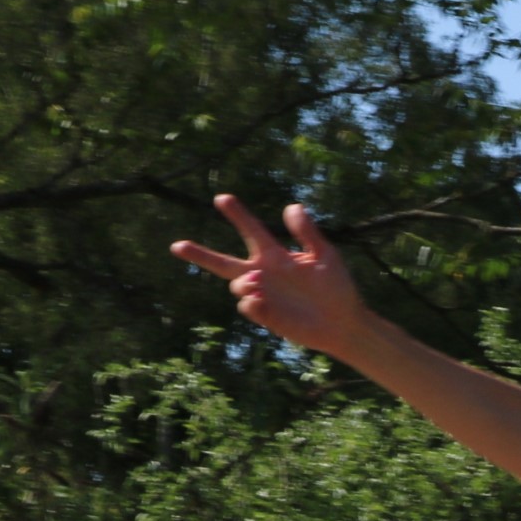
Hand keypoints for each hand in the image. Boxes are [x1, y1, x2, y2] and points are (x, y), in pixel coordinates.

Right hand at [171, 195, 374, 358]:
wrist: (344, 322)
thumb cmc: (337, 286)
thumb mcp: (326, 255)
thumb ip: (308, 233)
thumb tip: (291, 206)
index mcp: (276, 255)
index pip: (251, 230)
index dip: (237, 214)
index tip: (222, 198)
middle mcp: (263, 274)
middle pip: (223, 262)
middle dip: (199, 254)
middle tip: (176, 245)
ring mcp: (263, 296)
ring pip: (236, 285)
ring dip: (241, 282)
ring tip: (256, 282)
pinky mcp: (267, 316)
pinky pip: (248, 307)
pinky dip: (250, 302)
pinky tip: (259, 299)